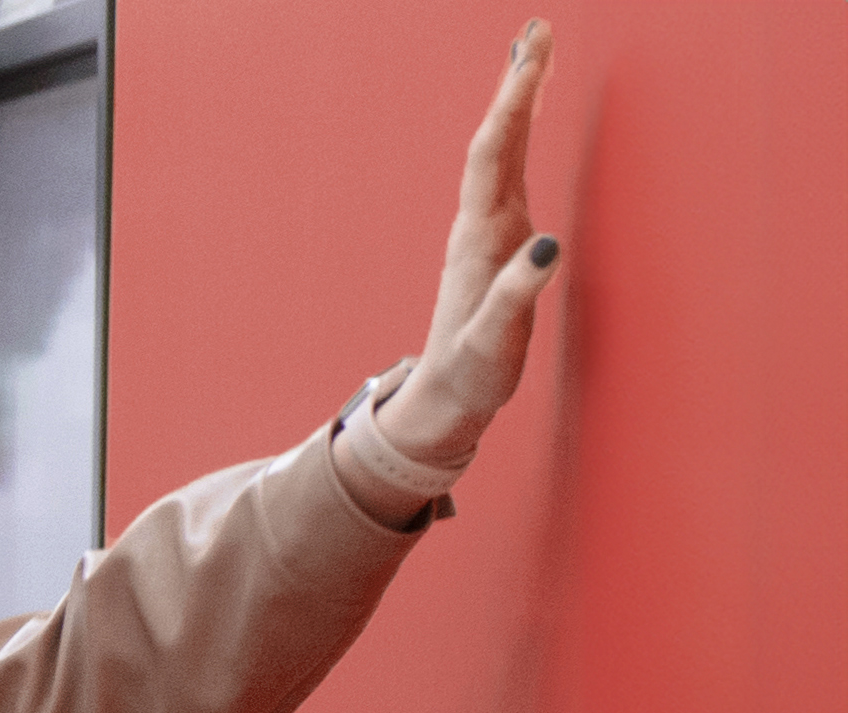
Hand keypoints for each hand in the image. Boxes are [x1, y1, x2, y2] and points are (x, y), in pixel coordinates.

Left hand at [379, 18, 566, 472]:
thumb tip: (546, 248)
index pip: (495, 152)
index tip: (532, 52)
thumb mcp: (493, 341)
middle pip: (498, 138)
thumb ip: (516, 296)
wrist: (445, 399)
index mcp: (481, 238)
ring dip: (518, 101)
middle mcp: (481, 223)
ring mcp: (488, 230)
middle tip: (536, 28)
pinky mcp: (497, 242)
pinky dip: (521, 136)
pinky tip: (526, 120)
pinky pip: (510, 173)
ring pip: (502, 150)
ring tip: (533, 55)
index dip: (513, 101)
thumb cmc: (471, 374)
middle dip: (518, 82)